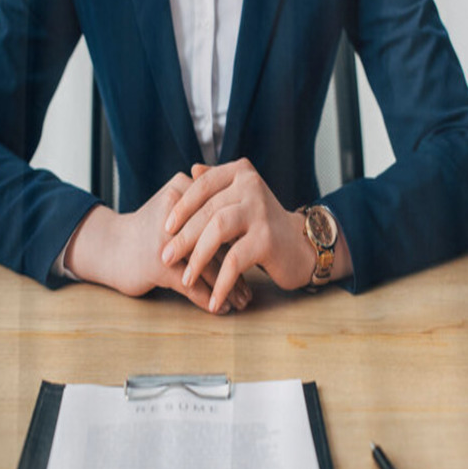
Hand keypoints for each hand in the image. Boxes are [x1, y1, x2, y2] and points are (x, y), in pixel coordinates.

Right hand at [63, 172, 250, 312]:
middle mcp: (176, 216)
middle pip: (218, 243)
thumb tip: (246, 217)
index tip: (256, 254)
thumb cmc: (150, 228)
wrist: (110, 246)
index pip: (221, 217)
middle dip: (238, 268)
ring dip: (228, 289)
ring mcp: (167, 242)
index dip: (240, 239)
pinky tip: (219, 308)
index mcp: (182, 192)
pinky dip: (209, 299)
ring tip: (242, 302)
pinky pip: (193, 286)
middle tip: (254, 286)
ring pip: (209, 267)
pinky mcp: (159, 266)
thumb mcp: (175, 206)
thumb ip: (204, 205)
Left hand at [160, 158, 350, 311]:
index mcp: (242, 173)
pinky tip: (213, 299)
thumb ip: (218, 185)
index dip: (182, 207)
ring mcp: (261, 211)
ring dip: (197, 258)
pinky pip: (234, 261)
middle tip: (166, 256)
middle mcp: (252, 186)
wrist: (302, 247)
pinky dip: (221, 282)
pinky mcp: (267, 239)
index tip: (164, 228)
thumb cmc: (264, 225)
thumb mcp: (242, 200)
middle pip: (207, 211)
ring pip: (217, 231)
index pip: (203, 185)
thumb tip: (192, 169)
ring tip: (185, 278)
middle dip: (183, 237)